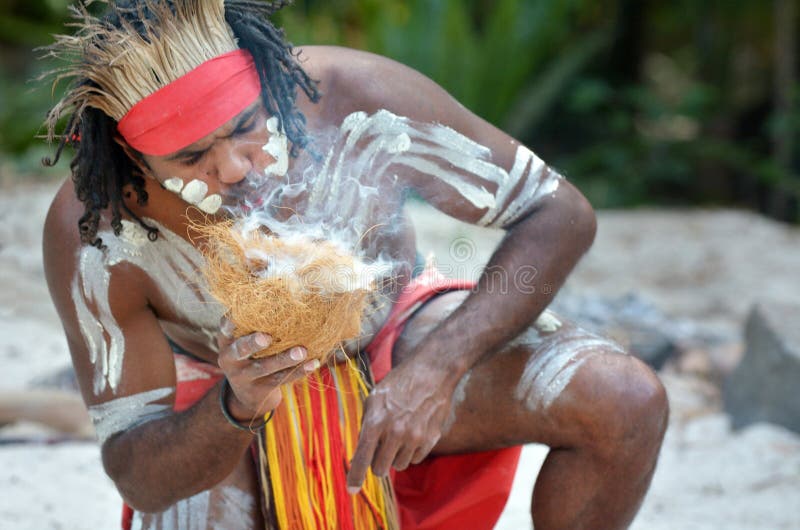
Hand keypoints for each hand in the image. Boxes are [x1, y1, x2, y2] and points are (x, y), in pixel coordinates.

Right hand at [217, 318, 319, 420]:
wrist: (248, 394)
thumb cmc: (251, 352)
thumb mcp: (244, 337)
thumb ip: (254, 318)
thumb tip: (279, 280)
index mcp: (226, 341)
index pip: (225, 329)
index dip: (231, 323)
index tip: (238, 316)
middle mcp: (230, 359)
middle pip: (240, 350)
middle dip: (252, 343)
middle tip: (267, 337)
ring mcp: (244, 377)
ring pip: (264, 367)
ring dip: (284, 359)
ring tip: (301, 351)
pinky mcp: (259, 390)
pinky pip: (281, 380)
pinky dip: (299, 371)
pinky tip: (314, 363)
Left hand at [346, 361, 454, 492]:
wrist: (432, 372)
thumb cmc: (399, 383)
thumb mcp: (374, 398)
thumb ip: (365, 425)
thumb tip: (360, 453)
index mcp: (376, 421)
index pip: (362, 457)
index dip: (355, 478)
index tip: (351, 491)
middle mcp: (395, 432)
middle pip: (380, 469)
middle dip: (377, 462)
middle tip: (380, 447)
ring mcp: (414, 437)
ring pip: (399, 465)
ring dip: (395, 456)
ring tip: (399, 434)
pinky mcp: (431, 439)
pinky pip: (415, 459)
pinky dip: (411, 452)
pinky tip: (413, 432)